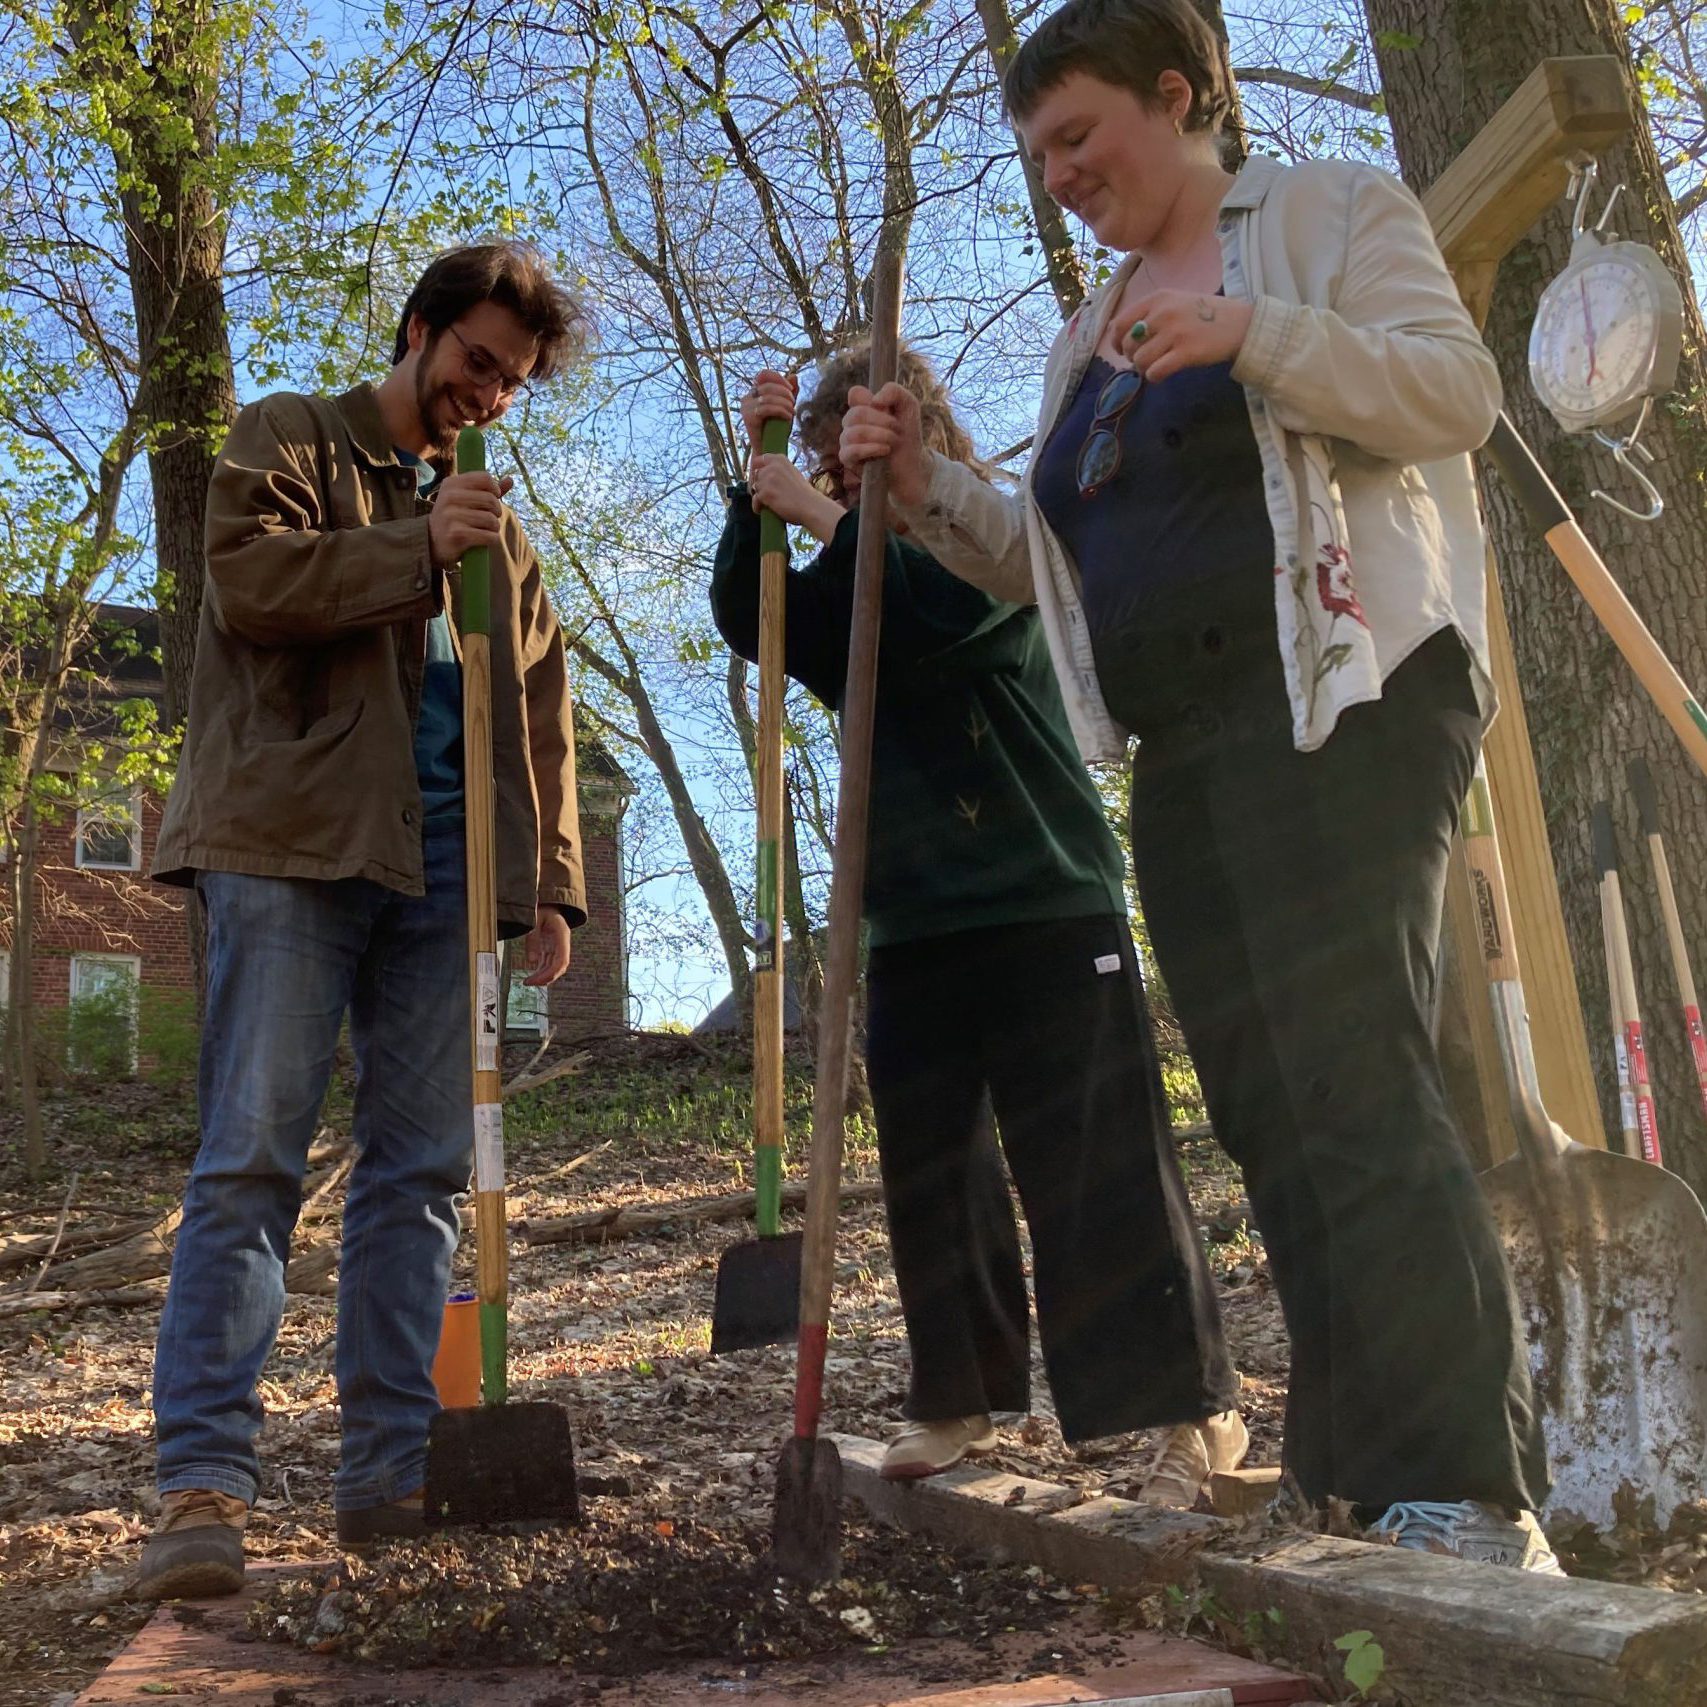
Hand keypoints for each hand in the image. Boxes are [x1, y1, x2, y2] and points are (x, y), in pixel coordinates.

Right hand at [430, 470, 513, 567]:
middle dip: (496, 511)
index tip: (493, 498)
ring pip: (491, 519)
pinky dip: (492, 539)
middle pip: (491, 499)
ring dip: (494, 527)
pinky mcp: (457, 534)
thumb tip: (510, 480)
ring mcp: (451, 516)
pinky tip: (484, 539)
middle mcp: (449, 497)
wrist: (432, 541)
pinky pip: (488, 536)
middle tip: (490, 518)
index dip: (495, 490)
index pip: (485, 478)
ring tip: (486, 529)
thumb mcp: (465, 499)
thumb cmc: (455, 517)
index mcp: (451, 483)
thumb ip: (487, 490)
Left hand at [520, 907, 571, 985]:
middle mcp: (562, 943)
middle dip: (545, 978)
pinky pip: (548, 963)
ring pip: (553, 967)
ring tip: (527, 982)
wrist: (547, 902)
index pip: (562, 960)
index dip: (551, 973)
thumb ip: (533, 938)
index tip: (536, 980)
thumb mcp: (534, 919)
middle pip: (558, 967)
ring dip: (542, 977)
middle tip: (528, 983)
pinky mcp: (551, 948)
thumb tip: (532, 961)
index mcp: (562, 935)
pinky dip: (541, 971)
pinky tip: (531, 977)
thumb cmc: (541, 908)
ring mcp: (558, 946)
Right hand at [741, 370, 798, 454]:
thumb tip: (794, 375)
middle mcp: (747, 397)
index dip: (778, 378)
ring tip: (792, 413)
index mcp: (755, 392)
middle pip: (768, 385)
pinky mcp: (748, 417)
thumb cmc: (778, 428)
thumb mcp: (787, 407)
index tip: (791, 389)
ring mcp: (746, 407)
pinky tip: (788, 417)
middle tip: (793, 405)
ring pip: (768, 397)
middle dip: (784, 393)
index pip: (764, 374)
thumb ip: (791, 392)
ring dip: (784, 404)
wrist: (771, 449)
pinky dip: (780, 411)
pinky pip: (766, 408)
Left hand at [749, 453, 844, 542]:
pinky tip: (762, 510)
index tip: (757, 476)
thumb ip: (779, 470)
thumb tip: (765, 475)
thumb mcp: (792, 473)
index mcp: (780, 459)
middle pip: (756, 475)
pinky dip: (757, 506)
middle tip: (767, 495)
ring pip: (755, 488)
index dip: (757, 468)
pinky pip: (755, 499)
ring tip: (768, 503)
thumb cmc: (804, 493)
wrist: (810, 505)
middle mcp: (772, 466)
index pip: (759, 459)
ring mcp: (767, 479)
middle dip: (760, 485)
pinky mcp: (765, 493)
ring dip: (760, 496)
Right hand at [838, 383, 928, 508]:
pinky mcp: (847, 459)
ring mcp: (847, 440)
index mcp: (863, 406)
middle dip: (882, 421)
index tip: (887, 409)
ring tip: (894, 441)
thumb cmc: (907, 434)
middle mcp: (851, 422)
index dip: (872, 400)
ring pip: (854, 433)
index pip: (855, 393)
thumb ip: (894, 391)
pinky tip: (884, 450)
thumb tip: (875, 400)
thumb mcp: (908, 406)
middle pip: (856, 413)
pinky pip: (849, 451)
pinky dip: (870, 449)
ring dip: (879, 436)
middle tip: (897, 429)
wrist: (912, 463)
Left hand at [1122, 291, 1253, 382]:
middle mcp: (1162, 313)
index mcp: (1157, 299)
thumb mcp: (1176, 302)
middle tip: (1144, 359)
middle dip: (1131, 357)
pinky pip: (1154, 372)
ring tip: (1156, 365)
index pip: (1120, 323)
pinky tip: (1162, 373)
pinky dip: (1154, 377)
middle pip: (1128, 344)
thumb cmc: (1206, 314)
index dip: (1116, 341)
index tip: (1122, 350)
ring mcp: (1174, 333)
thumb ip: (1151, 315)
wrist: (1240, 323)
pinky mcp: (1186, 352)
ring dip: (1143, 368)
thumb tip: (1126, 338)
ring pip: (1139, 360)